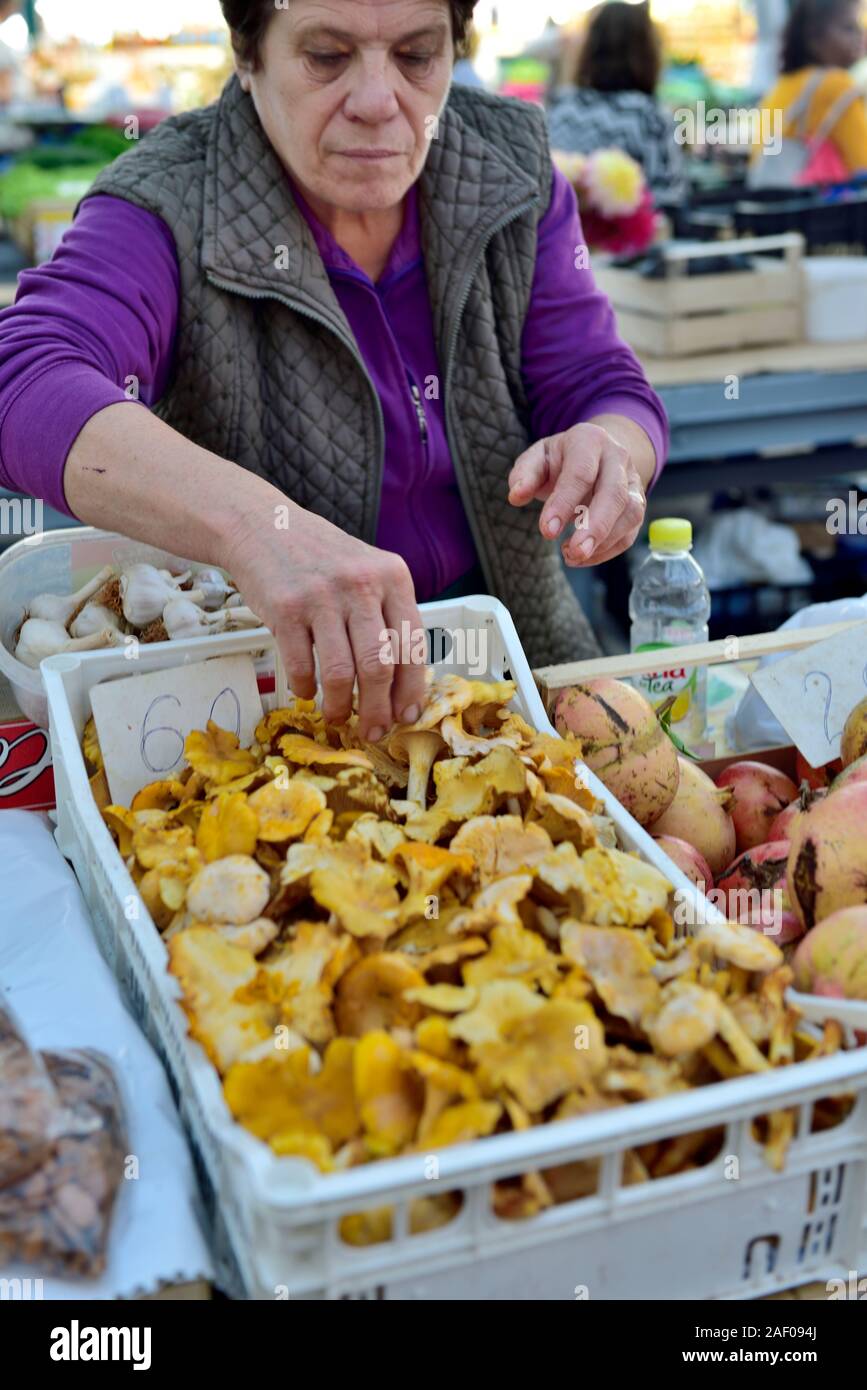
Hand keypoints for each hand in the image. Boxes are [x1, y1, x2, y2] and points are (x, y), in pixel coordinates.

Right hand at [225, 501, 427, 740]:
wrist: (264, 526)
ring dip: (338, 706)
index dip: (410, 691)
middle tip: (372, 730)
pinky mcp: (285, 609)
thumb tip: (402, 684)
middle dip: (377, 710)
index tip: (405, 716)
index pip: (412, 647)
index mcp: (393, 577)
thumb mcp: (369, 571)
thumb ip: (389, 616)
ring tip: (336, 716)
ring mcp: (322, 596)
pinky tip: (307, 692)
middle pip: (378, 667)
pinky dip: (305, 689)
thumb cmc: (321, 557)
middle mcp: (361, 585)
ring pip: (340, 673)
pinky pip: (300, 666)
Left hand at [507, 420, 647, 565]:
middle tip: (573, 553)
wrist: (596, 453)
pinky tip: (584, 558)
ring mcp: (633, 482)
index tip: (547, 531)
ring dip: (604, 541)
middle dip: (594, 527)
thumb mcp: (538, 457)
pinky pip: (631, 530)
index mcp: (590, 440)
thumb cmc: (561, 459)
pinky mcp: (638, 504)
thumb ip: (525, 474)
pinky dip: (609, 550)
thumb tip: (516, 496)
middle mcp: (618, 458)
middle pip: (614, 494)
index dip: (564, 503)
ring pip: (631, 513)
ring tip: (572, 556)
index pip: (581, 473)